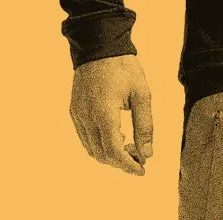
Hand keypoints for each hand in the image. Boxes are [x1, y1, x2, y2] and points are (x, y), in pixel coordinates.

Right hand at [69, 55, 153, 175]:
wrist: (99, 45)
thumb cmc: (123, 67)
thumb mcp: (142, 96)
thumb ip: (145, 127)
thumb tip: (147, 155)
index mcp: (104, 113)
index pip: (114, 152)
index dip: (128, 166)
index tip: (142, 170)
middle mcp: (87, 116)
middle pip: (102, 155)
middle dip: (122, 162)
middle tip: (139, 157)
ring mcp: (78, 114)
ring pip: (92, 150)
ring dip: (111, 156)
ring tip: (129, 146)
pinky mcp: (74, 111)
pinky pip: (86, 139)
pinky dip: (100, 146)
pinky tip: (116, 137)